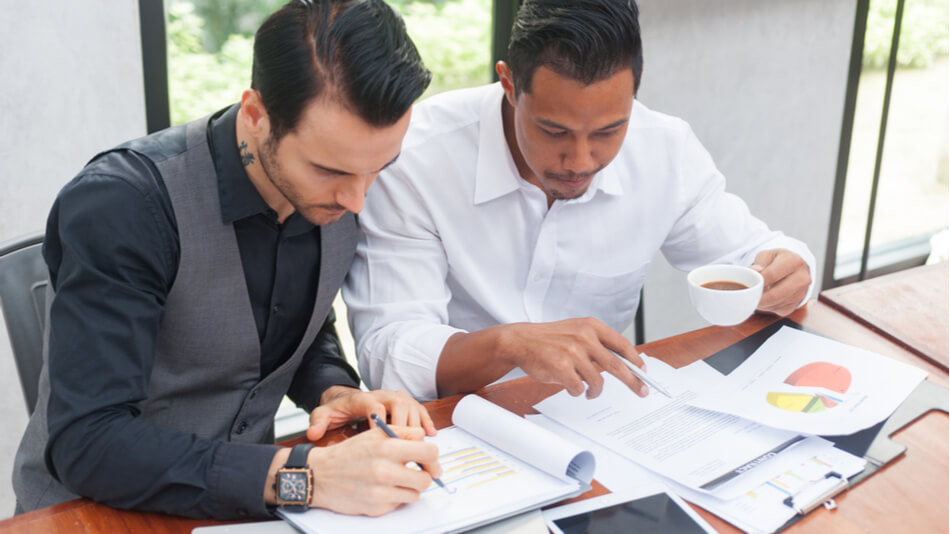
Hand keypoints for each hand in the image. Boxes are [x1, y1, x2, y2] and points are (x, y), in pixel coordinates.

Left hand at [307, 387, 436, 440]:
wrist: (345, 400)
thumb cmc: (336, 410)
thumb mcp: (323, 414)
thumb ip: (318, 422)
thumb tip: (313, 432)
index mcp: (363, 398)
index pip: (374, 405)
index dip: (380, 421)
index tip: (381, 440)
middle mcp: (383, 395)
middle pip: (400, 404)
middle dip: (405, 426)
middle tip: (406, 448)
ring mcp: (396, 398)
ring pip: (413, 407)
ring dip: (417, 426)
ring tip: (419, 448)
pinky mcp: (405, 405)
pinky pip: (420, 410)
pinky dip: (427, 421)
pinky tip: (432, 435)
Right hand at [309, 426, 440, 515]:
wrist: (321, 474)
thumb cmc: (349, 453)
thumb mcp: (375, 432)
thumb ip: (403, 432)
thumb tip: (425, 440)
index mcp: (387, 446)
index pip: (429, 452)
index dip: (433, 457)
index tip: (429, 461)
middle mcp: (385, 470)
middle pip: (426, 478)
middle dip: (424, 475)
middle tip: (417, 473)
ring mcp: (380, 491)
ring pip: (416, 494)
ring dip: (410, 488)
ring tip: (398, 480)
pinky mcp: (375, 508)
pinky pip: (399, 504)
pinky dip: (395, 498)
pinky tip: (383, 490)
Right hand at [496, 318, 647, 398]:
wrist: (521, 341)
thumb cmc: (550, 338)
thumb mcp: (576, 330)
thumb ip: (597, 343)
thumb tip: (622, 362)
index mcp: (591, 326)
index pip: (621, 345)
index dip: (636, 360)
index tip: (644, 371)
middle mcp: (584, 338)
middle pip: (617, 366)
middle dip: (633, 381)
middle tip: (642, 391)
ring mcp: (573, 353)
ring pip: (597, 381)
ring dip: (595, 391)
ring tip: (590, 392)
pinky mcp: (562, 369)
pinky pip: (579, 389)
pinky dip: (578, 392)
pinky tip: (571, 387)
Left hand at [751, 249, 810, 315]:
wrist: (794, 268)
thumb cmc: (778, 261)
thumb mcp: (766, 256)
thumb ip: (757, 264)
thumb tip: (752, 271)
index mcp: (794, 261)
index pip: (771, 275)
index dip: (757, 281)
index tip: (748, 284)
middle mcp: (802, 278)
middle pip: (774, 295)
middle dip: (757, 297)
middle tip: (747, 295)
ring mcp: (801, 293)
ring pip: (775, 304)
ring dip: (761, 303)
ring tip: (755, 295)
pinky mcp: (797, 304)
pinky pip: (778, 310)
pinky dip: (768, 307)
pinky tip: (765, 299)